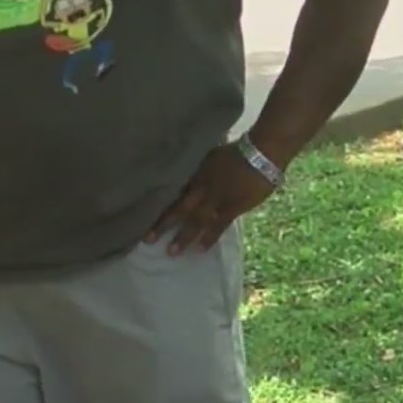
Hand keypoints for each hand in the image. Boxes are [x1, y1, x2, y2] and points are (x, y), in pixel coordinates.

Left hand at [148, 144, 277, 254]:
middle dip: (163, 224)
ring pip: (196, 220)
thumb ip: (199, 168)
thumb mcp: (210, 155)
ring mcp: (216, 199)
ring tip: (172, 251)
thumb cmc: (238, 151)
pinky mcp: (232, 207)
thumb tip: (188, 175)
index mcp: (195, 174)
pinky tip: (201, 249)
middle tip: (148, 240)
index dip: (159, 205)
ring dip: (184, 236)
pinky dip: (209, 238)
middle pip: (179, 208)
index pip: (172, 192)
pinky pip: (218, 225)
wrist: (260, 154)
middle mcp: (201, 188)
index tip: (142, 216)